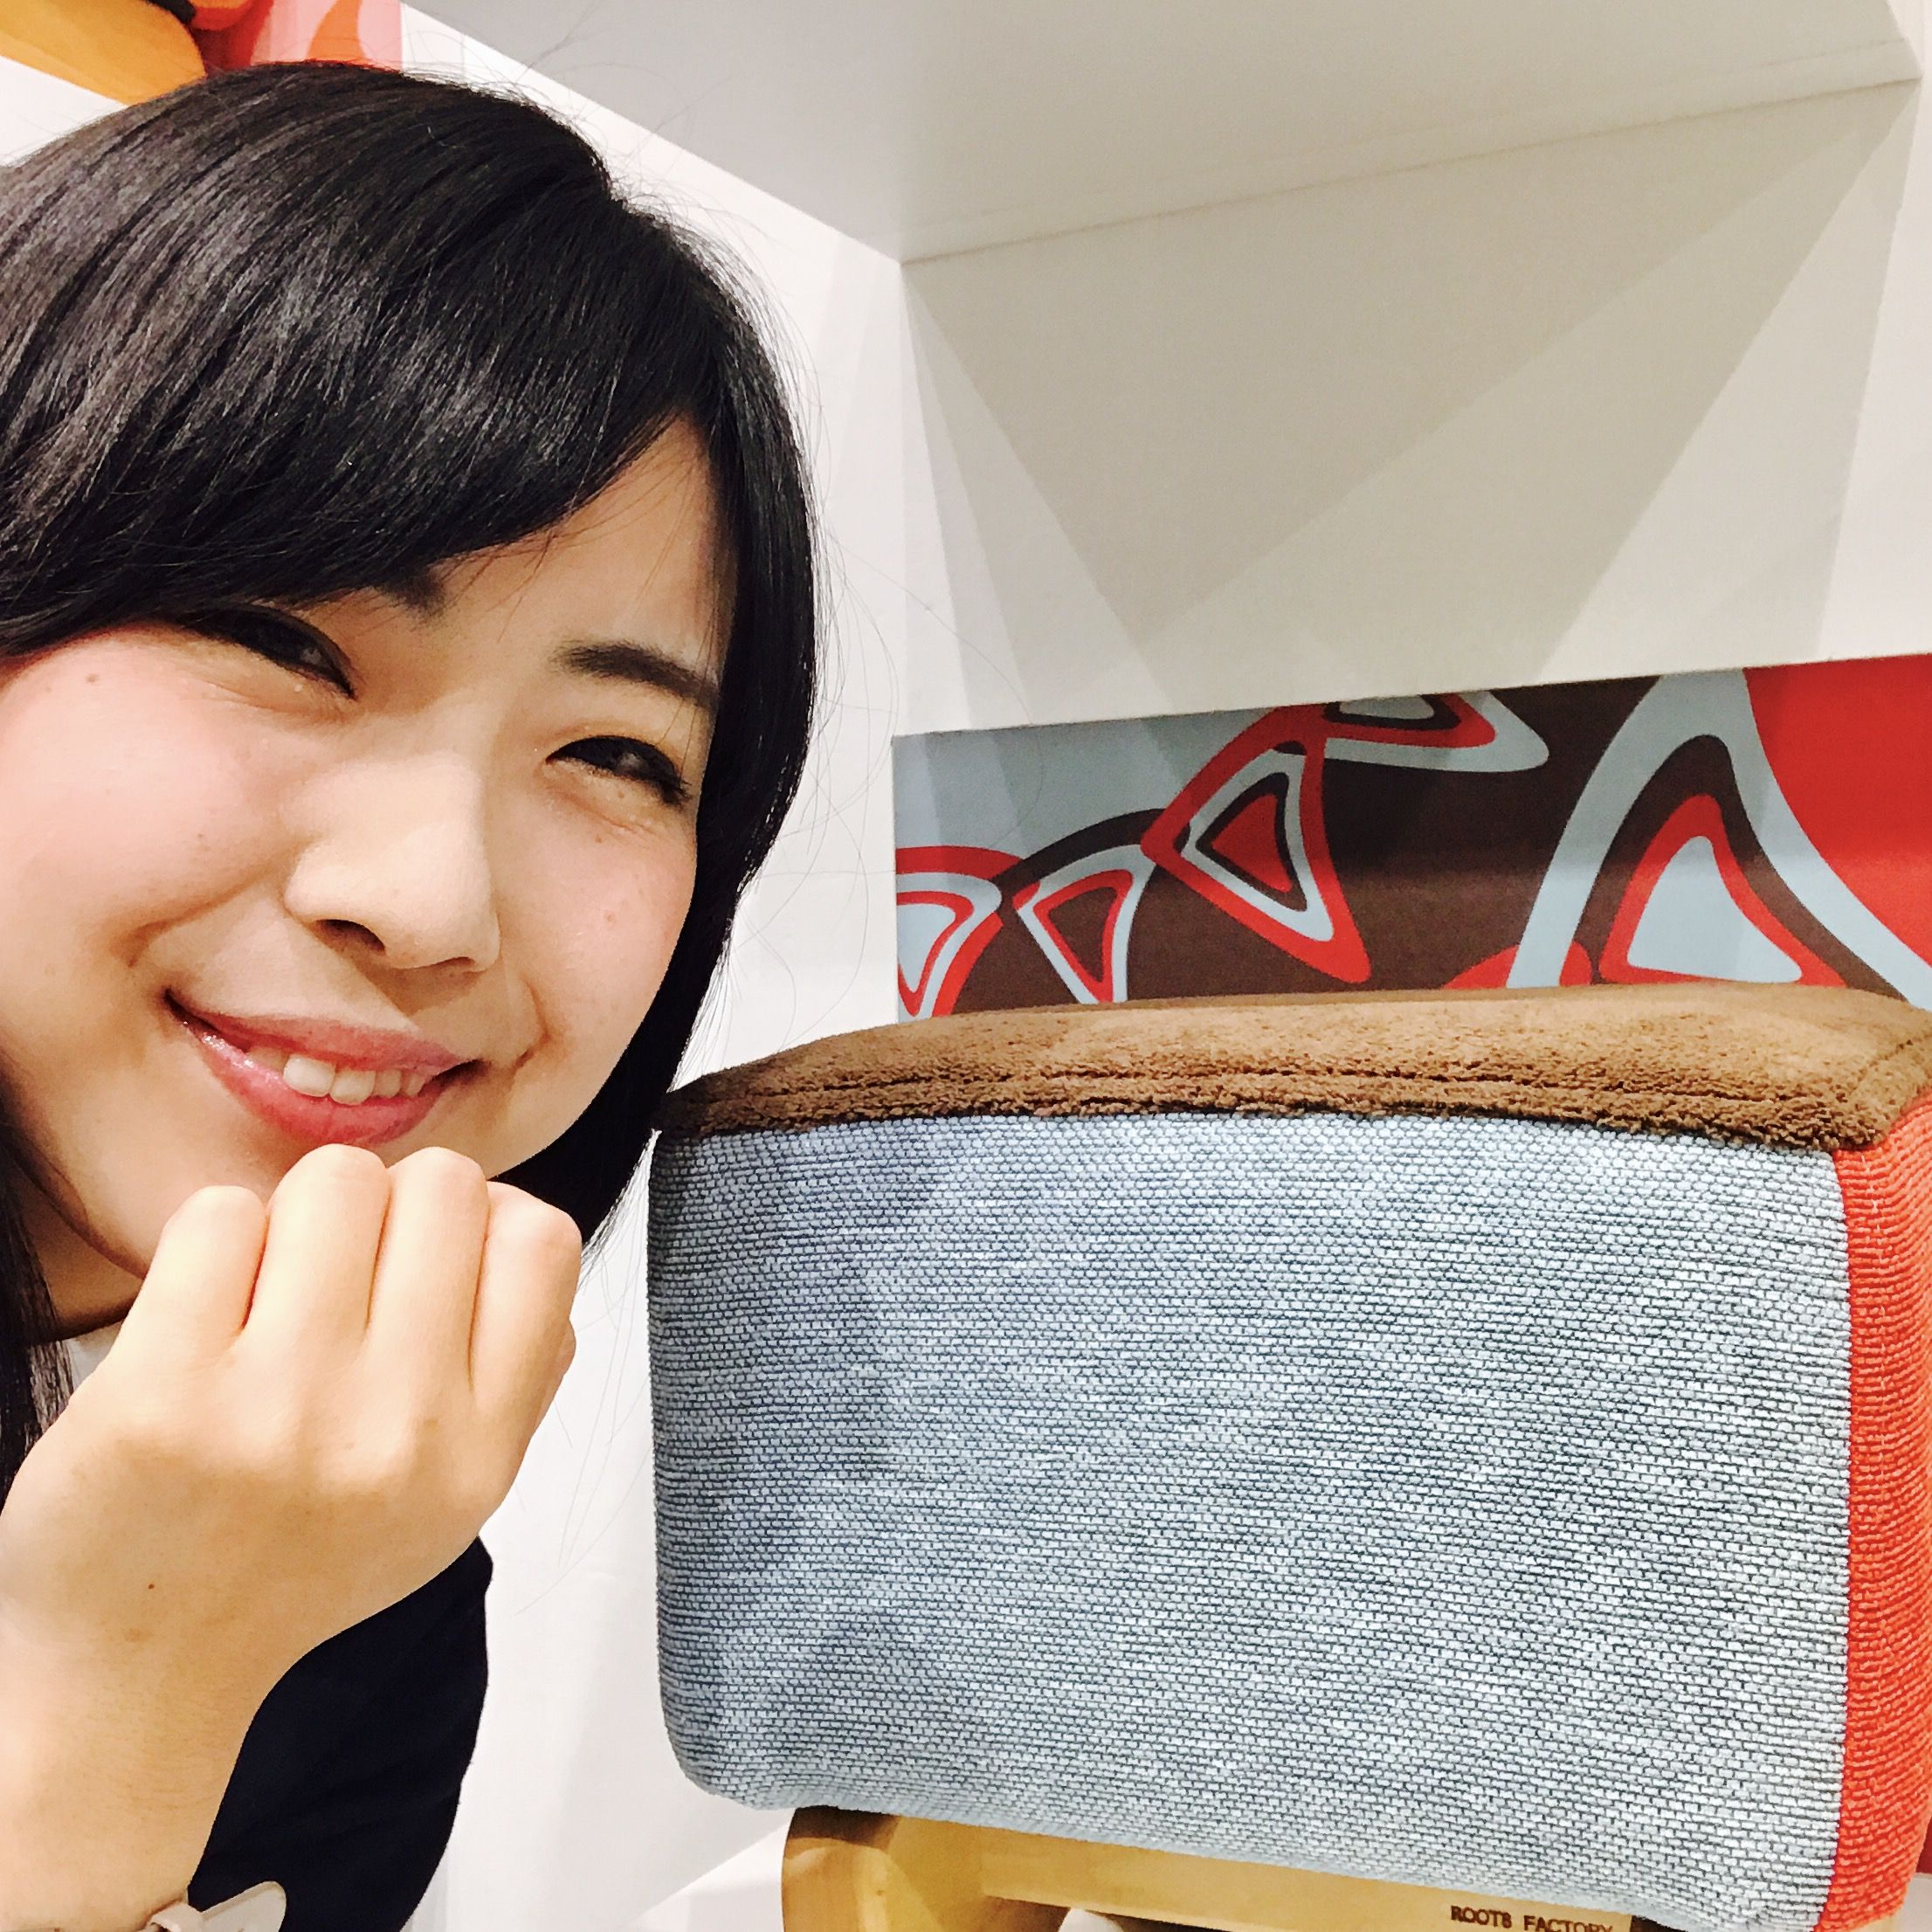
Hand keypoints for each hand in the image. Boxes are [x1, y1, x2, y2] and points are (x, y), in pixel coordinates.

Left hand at [0, 1143, 579, 1700]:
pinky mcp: (161, 1394)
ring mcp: (281, 1411)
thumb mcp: (452, 1494)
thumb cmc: (294, 1559)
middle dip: (391, 1207)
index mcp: (479, 1453)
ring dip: (297, 1217)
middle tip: (341, 1273)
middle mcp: (397, 1432)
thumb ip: (517, 1371)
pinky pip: (221, 1215)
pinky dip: (210, 1245)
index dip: (487, 1221)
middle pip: (443, 1187)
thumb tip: (518, 1223)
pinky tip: (202, 1312)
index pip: (540, 1242)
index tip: (431, 1260)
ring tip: (269, 1292)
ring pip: (336, 1183)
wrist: (141, 1673)